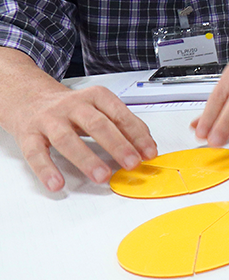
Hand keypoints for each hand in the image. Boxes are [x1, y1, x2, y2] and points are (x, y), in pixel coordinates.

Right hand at [12, 84, 156, 191]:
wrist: (28, 96)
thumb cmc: (70, 108)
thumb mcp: (98, 108)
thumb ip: (121, 125)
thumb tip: (145, 147)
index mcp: (95, 97)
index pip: (120, 115)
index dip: (136, 134)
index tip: (149, 152)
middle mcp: (72, 106)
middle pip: (97, 124)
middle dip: (117, 145)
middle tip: (131, 163)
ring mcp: (49, 120)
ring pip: (67, 139)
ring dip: (87, 159)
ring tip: (101, 176)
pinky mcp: (28, 135)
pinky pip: (36, 153)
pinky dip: (46, 170)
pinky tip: (56, 183)